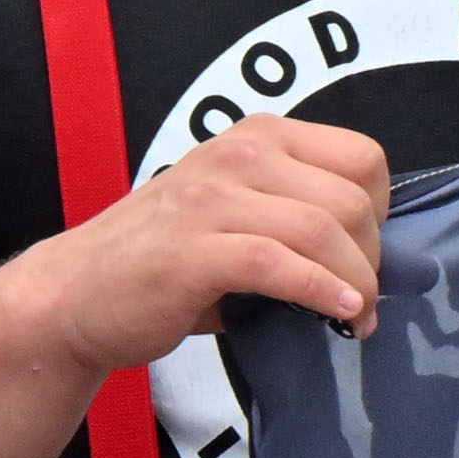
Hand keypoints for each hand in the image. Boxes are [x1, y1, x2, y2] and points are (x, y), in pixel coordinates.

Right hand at [65, 116, 382, 372]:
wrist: (78, 293)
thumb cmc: (164, 260)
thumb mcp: (236, 213)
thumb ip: (292, 216)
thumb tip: (367, 256)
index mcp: (257, 137)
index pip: (362, 157)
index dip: (380, 211)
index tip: (367, 254)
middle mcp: (238, 153)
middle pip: (350, 198)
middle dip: (372, 258)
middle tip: (363, 299)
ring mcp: (212, 197)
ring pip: (321, 228)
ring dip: (355, 282)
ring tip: (357, 319)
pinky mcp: (194, 249)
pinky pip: (279, 263)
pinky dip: (321, 292)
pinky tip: (337, 314)